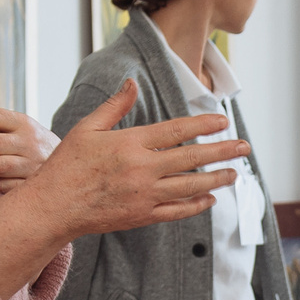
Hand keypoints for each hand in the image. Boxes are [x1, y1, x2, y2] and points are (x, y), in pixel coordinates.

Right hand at [18, 81, 242, 235]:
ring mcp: (145, 195)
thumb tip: (132, 83)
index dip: (203, 125)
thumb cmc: (67, 165)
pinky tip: (209, 198)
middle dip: (222, 151)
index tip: (223, 122)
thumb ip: (114, 106)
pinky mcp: (143, 216)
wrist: (54, 207)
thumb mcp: (87, 128)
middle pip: (192, 159)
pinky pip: (177, 211)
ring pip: (191, 186)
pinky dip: (196, 205)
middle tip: (244, 146)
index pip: (176, 131)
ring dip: (217, 179)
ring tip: (235, 173)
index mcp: (130, 144)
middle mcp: (142, 169)